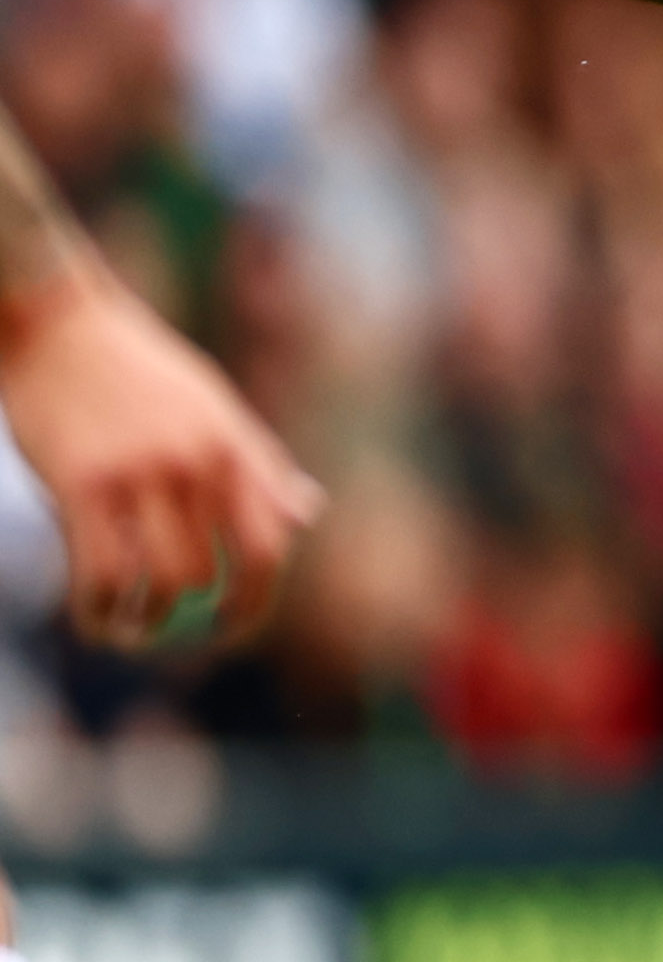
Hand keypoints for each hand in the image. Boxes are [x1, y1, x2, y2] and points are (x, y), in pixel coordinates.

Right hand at [0, 266, 319, 647]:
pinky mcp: (82, 483)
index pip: (270, 545)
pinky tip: (93, 619)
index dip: (256, 600)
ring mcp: (141, 474)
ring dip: (145, 623)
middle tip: (170, 637)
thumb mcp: (214, 407)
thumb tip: (306, 513)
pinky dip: (98, 610)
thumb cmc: (136, 369)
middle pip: (214, 573)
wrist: (58, 324)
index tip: (233, 628)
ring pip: (160, 581)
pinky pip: (101, 572)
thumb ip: (259, 464)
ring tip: (129, 631)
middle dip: (196, 621)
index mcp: (236, 448)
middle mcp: (198, 463)